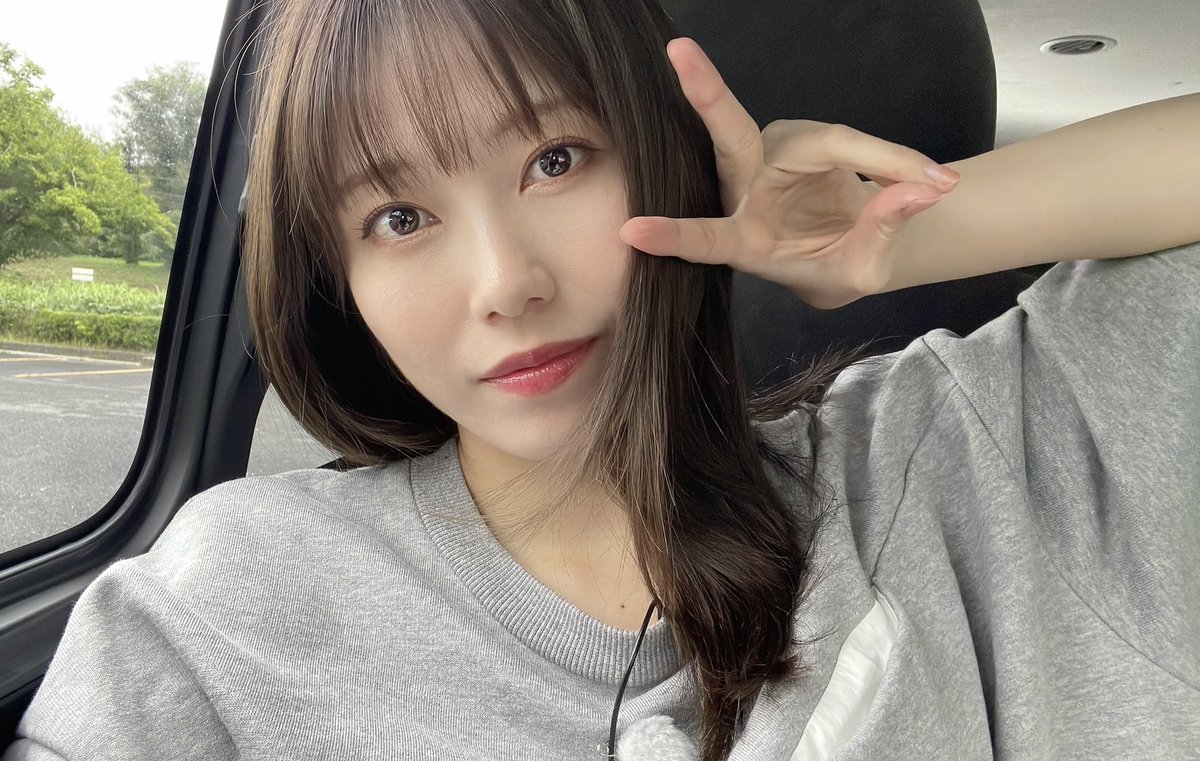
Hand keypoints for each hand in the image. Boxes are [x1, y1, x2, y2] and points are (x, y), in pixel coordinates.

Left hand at [618, 37, 961, 309]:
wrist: (854, 247)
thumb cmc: (839, 267)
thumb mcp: (863, 270)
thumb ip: (881, 233)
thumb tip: (920, 190)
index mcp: (746, 241)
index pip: (706, 239)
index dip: (673, 235)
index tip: (631, 230)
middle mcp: (748, 189)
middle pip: (728, 139)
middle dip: (708, 94)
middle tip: (681, 52)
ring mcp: (772, 155)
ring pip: (821, 139)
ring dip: (883, 159)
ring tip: (935, 185)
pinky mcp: (800, 136)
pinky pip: (850, 138)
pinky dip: (892, 158)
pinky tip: (925, 175)